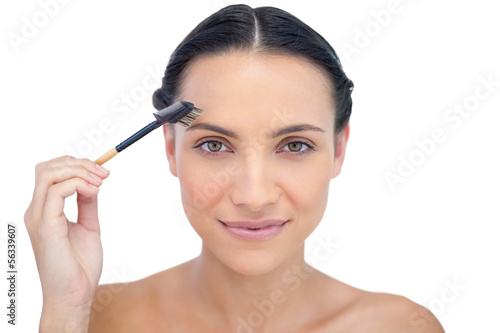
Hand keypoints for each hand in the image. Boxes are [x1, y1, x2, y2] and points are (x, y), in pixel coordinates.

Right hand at [24, 156, 109, 330]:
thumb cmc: (79, 266)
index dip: (76, 165)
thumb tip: (93, 183)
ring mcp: (39, 218)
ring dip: (79, 171)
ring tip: (100, 180)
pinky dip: (77, 185)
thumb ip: (87, 204)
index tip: (103, 172)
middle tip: (104, 173)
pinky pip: (55, 193)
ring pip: (48, 175)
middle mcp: (37, 211)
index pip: (50, 173)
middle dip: (78, 163)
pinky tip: (94, 191)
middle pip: (46, 168)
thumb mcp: (89, 226)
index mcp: (44, 210)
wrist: (76, 294)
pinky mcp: (46, 227)